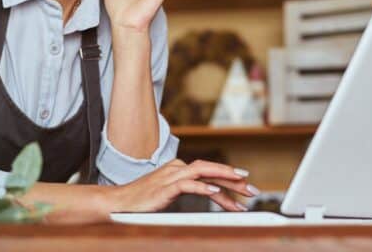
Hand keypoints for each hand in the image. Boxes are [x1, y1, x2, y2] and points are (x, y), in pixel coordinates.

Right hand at [105, 159, 256, 212]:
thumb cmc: (142, 201)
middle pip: (211, 170)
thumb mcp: (169, 194)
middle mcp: (178, 169)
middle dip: (234, 178)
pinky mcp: (165, 188)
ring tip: (242, 186)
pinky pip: (188, 185)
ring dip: (225, 179)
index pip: (210, 172)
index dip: (230, 179)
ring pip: (204, 172)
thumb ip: (188, 190)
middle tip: (253, 189)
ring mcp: (171, 177)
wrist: (118, 203)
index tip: (247, 188)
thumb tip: (211, 194)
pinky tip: (216, 193)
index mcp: (179, 169)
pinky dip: (203, 188)